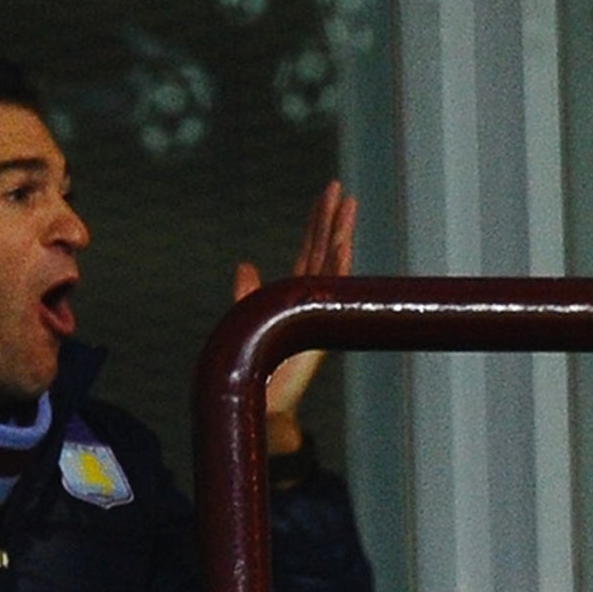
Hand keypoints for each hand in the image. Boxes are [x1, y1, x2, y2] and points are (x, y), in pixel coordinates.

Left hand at [233, 180, 356, 455]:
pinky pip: (332, 287)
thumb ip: (248, 290)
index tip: (328, 196)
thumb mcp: (250, 317)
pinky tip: (343, 242)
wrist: (267, 401)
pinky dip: (338, 263)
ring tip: (347, 207)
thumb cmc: (260, 364)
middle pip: (324, 249)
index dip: (318, 223)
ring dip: (339, 234)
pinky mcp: (321, 324)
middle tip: (340, 189)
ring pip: (332, 263)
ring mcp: (320, 309)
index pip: (310, 249)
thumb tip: (245, 263)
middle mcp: (314, 297)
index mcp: (298, 292)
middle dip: (332, 219)